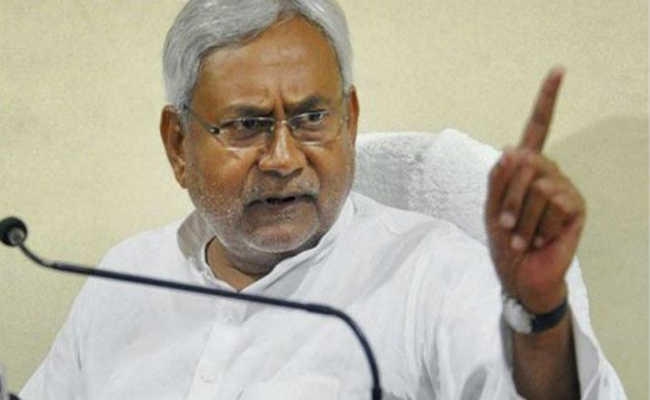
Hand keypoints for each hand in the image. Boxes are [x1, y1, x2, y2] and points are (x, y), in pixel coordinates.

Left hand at [485, 68, 585, 313]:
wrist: (520, 275)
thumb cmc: (504, 242)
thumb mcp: (490, 209)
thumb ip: (497, 179)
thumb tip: (511, 150)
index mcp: (527, 169)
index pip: (537, 129)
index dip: (547, 100)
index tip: (559, 70)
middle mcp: (549, 172)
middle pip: (525, 161)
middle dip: (506, 196)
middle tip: (504, 225)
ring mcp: (565, 189)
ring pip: (537, 183)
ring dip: (520, 216)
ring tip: (522, 236)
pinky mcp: (576, 208)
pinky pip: (553, 201)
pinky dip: (536, 225)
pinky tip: (539, 239)